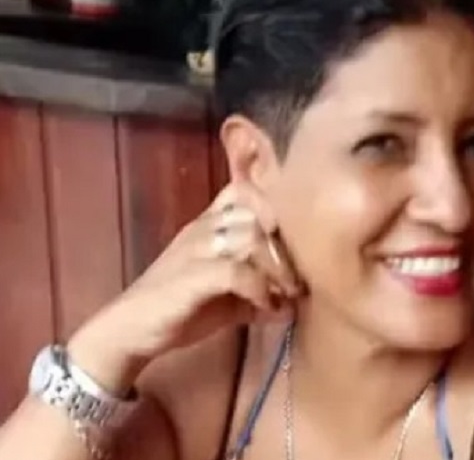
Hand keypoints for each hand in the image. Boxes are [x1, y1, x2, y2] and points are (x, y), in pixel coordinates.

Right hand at [67, 182, 300, 393]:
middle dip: (286, 247)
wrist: (128, 331)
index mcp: (210, 224)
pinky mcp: (190, 276)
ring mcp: (195, 249)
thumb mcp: (228, 298)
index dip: (274, 205)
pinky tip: (266, 307)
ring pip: (251, 237)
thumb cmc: (180, 309)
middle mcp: (203, 228)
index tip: (297, 241)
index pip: (244, 189)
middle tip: (298, 279)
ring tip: (288, 295)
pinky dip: (259, 288)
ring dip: (278, 268)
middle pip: (257, 214)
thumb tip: (294, 305)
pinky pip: (236, 270)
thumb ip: (260, 293)